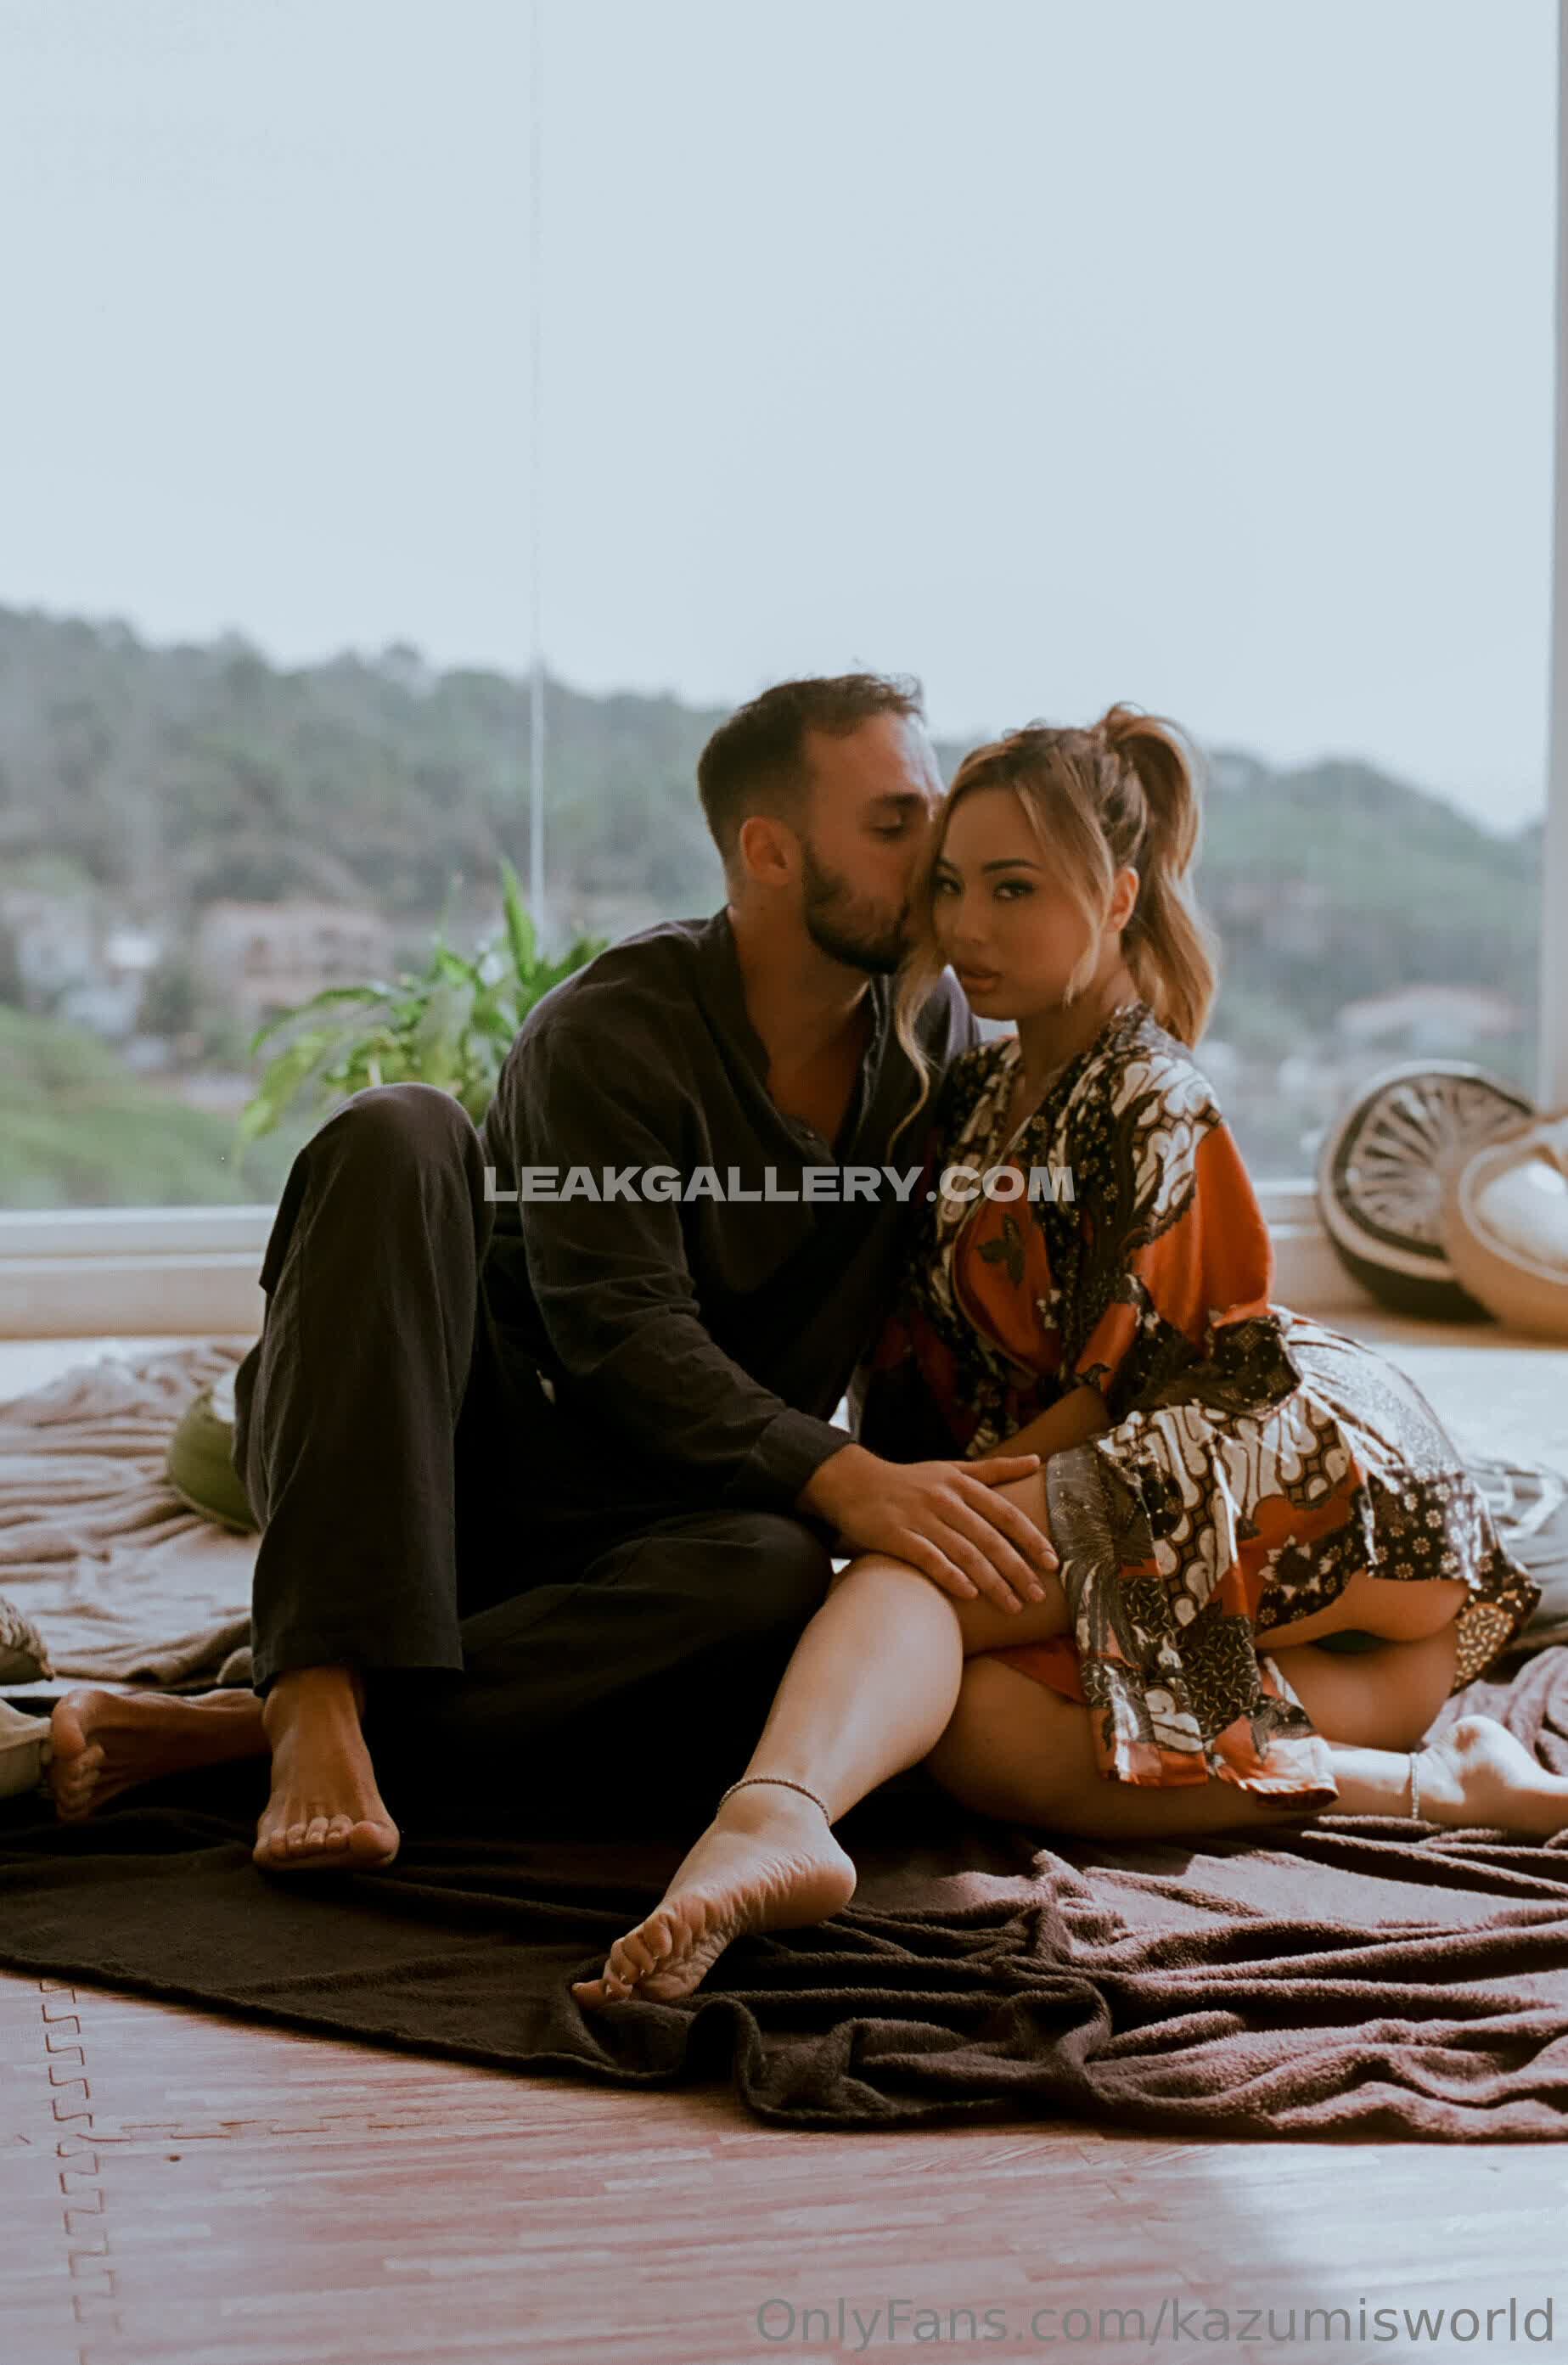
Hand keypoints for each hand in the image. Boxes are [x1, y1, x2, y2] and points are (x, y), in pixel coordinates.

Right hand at [800, 1445, 1058, 1612]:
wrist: (854, 1482)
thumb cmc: (910, 1480)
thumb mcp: (952, 1468)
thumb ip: (995, 1469)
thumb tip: (1037, 1460)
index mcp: (962, 1484)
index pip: (1005, 1513)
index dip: (1031, 1538)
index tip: (1053, 1562)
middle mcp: (945, 1500)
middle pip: (990, 1539)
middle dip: (1017, 1569)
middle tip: (1038, 1596)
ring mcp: (921, 1518)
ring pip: (965, 1553)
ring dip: (992, 1582)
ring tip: (1012, 1606)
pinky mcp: (897, 1535)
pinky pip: (929, 1558)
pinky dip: (950, 1575)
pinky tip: (969, 1594)